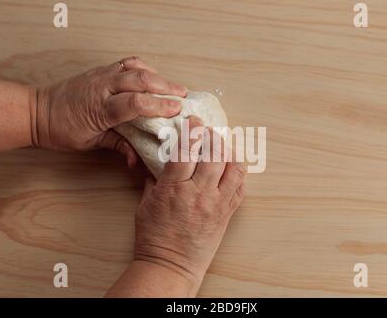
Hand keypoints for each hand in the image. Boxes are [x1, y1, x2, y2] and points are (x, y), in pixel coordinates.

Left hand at [31, 56, 185, 165]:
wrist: (38, 111)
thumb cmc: (63, 130)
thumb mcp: (91, 143)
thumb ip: (118, 146)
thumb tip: (138, 160)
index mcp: (100, 108)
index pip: (135, 103)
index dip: (159, 105)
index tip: (177, 110)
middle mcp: (102, 87)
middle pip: (140, 79)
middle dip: (165, 87)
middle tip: (183, 96)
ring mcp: (101, 75)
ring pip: (135, 67)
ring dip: (157, 75)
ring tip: (173, 86)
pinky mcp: (100, 70)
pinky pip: (126, 63)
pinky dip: (142, 67)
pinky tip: (152, 76)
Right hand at [133, 116, 245, 292]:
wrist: (170, 266)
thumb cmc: (154, 237)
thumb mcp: (146, 203)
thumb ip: (154, 178)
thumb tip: (160, 159)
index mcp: (174, 188)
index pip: (187, 149)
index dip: (191, 130)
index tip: (193, 121)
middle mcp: (199, 193)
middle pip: (214, 154)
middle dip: (213, 136)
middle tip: (209, 131)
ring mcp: (216, 204)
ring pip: (234, 168)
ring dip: (229, 152)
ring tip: (223, 146)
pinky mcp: (226, 214)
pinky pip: (240, 188)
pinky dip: (238, 174)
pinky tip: (232, 167)